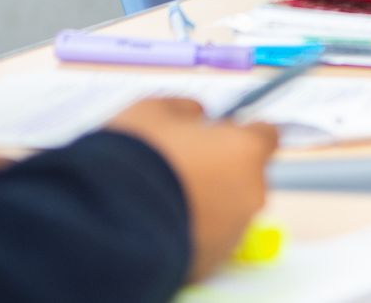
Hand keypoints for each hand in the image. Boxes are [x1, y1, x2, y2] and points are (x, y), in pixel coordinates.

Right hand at [105, 98, 277, 281]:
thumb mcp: (154, 112)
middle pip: (246, 174)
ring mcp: (234, 230)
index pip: (265, 135)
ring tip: (164, 199)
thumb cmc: (133, 158)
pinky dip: (193, 229)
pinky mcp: (211, 260)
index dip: (239, 134)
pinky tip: (161, 222)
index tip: (218, 136)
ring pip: (228, 209)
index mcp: (245, 150)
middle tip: (182, 169)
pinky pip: (209, 237)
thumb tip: (196, 113)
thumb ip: (186, 109)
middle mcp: (251, 191)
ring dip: (207, 202)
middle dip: (222, 170)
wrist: (105, 219)